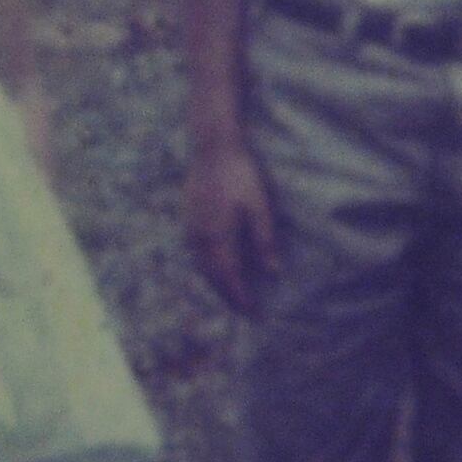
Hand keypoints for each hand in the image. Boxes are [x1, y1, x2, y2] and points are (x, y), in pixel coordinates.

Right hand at [187, 140, 278, 313]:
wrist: (212, 148)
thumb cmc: (240, 174)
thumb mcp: (259, 206)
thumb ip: (264, 240)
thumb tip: (273, 272)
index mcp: (219, 237)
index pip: (230, 278)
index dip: (241, 298)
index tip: (254, 314)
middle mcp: (200, 238)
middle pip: (213, 277)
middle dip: (228, 296)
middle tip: (244, 311)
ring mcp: (191, 228)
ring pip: (202, 267)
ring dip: (216, 284)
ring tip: (230, 295)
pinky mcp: (188, 219)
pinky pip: (196, 254)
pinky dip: (207, 268)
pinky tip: (215, 267)